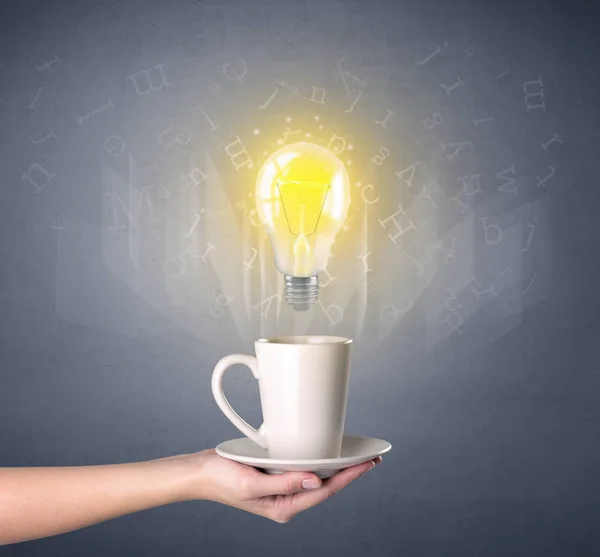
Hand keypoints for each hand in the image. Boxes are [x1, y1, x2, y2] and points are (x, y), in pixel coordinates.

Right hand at [192, 449, 382, 522]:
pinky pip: (303, 469)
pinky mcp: (277, 476)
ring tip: (356, 456)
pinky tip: (326, 451)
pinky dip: (317, 460)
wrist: (201, 472)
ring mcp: (282, 488)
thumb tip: (316, 481)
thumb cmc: (222, 480)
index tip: (367, 465)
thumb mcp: (253, 484)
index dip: (349, 478)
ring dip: (335, 467)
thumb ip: (285, 484)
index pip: (324, 492)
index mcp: (284, 507)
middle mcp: (286, 499)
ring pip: (316, 477)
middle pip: (325, 486)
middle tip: (370, 459)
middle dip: (348, 473)